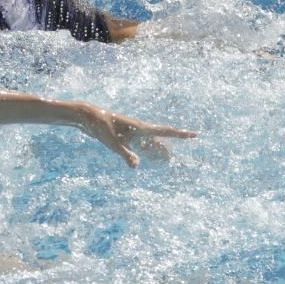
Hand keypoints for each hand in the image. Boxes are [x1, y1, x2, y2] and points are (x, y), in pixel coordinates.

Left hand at [80, 106, 197, 167]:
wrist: (89, 117)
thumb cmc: (100, 127)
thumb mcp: (112, 142)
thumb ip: (125, 154)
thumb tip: (136, 166)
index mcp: (140, 128)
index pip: (166, 131)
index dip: (181, 134)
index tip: (195, 134)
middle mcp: (139, 129)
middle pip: (161, 140)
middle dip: (172, 147)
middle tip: (187, 148)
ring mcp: (133, 133)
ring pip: (151, 143)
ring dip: (160, 151)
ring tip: (169, 160)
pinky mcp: (125, 136)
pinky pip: (141, 145)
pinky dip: (148, 151)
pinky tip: (147, 156)